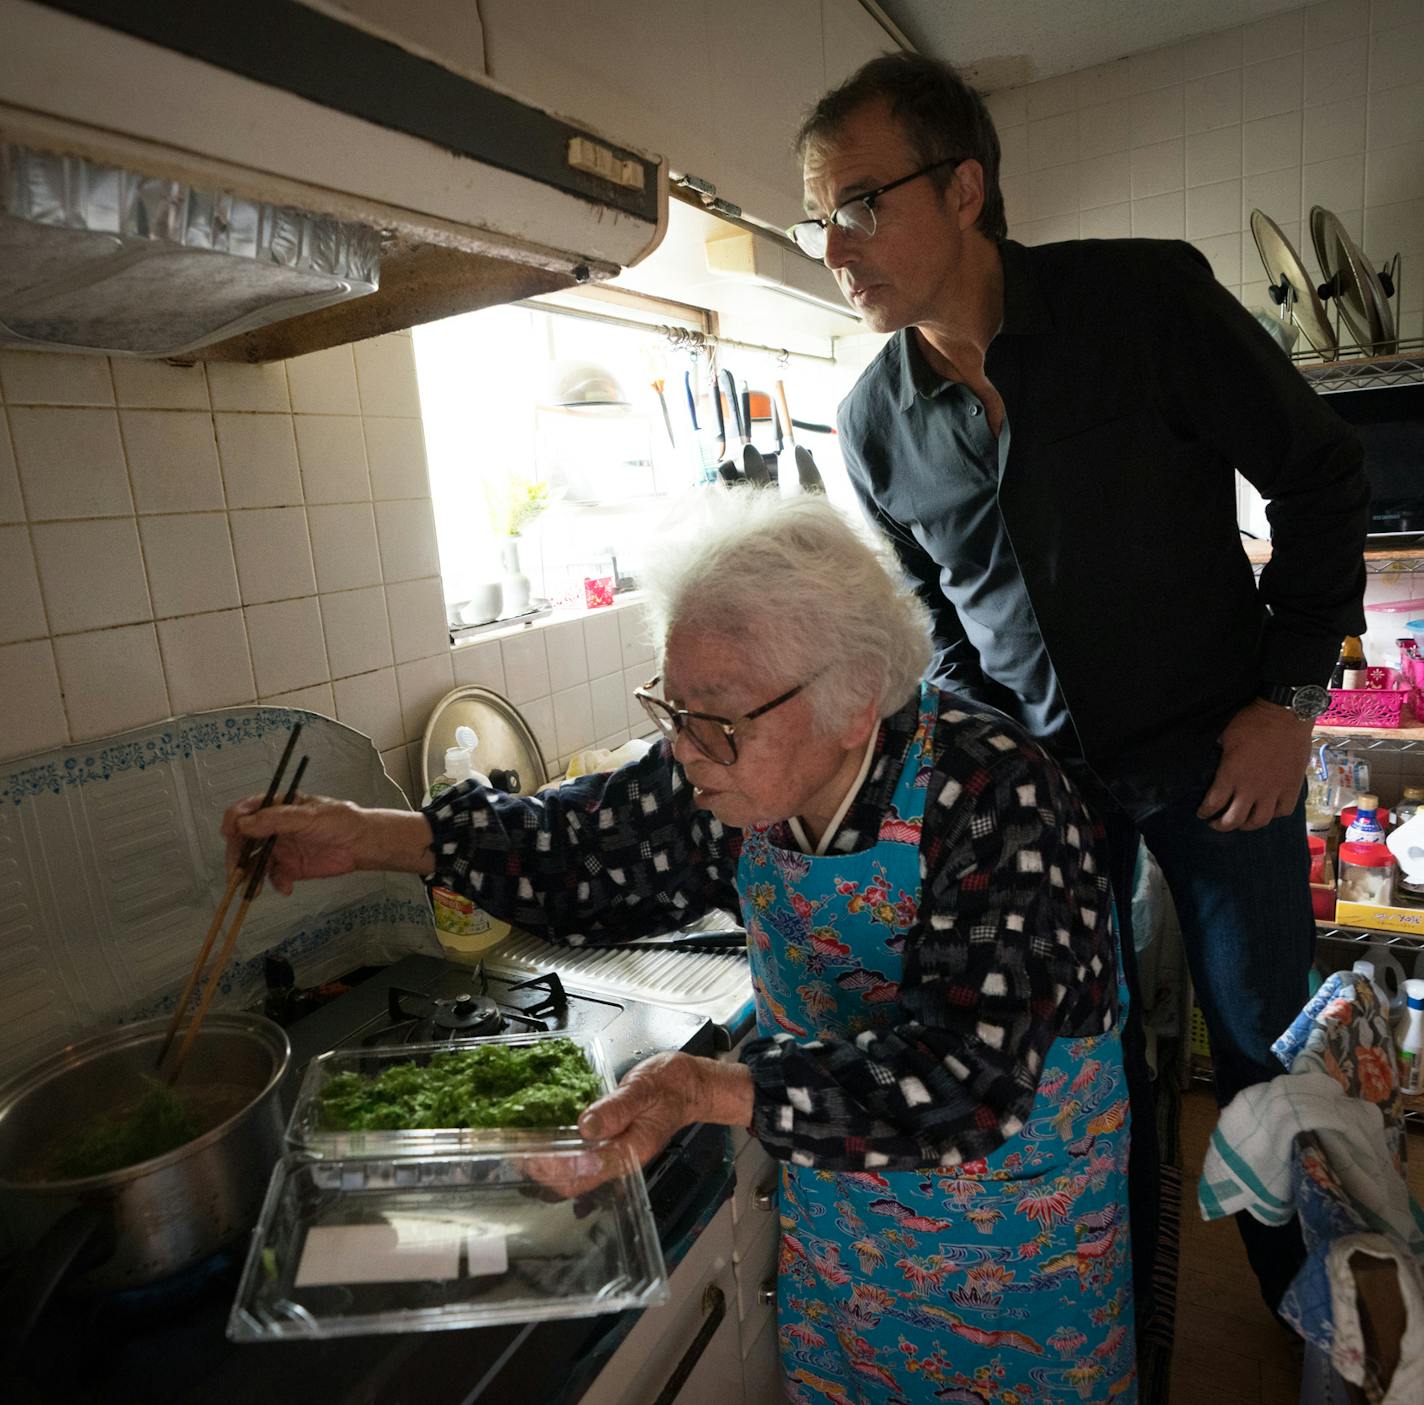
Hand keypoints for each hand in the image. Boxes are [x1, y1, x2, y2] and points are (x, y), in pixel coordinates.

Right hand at [220, 794, 432, 894]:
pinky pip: (273, 878)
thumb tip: (244, 823)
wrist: (362, 844)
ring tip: (252, 889)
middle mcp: (273, 828)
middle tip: (236, 870)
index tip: (230, 834)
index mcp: (277, 808)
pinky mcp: (289, 868)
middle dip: (236, 855)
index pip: (245, 811)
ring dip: (249, 876)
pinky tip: (287, 887)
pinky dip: (275, 884)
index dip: (234, 822)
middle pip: (243, 841)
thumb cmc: (340, 821)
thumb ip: (276, 820)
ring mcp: (280, 848)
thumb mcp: (308, 816)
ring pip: (253, 863)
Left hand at [529, 1053, 752, 1199]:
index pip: (585, 1173)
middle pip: (574, 1182)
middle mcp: (620, 1159)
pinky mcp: (610, 1145)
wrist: (690, 1086)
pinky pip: (580, 1158)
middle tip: (518, 1152)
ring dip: (548, 1166)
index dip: (555, 1168)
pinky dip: (559, 1154)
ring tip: (523, 1149)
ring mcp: (614, 1154)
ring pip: (574, 1174)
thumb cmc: (671, 1085)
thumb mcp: (644, 1088)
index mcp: (630, 1150)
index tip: (532, 1154)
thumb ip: (616, 1108)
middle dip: (544, 1171)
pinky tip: (543, 1141)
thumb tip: (586, 1125)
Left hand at [1196, 700, 1312, 831]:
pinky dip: (1273, 815)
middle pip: (1233, 820)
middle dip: (1221, 825)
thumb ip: (1218, 755)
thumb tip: (1213, 761)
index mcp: (1230, 775)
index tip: (1202, 814)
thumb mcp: (1225, 737)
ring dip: (1246, 825)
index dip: (1205, 812)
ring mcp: (1273, 790)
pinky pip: (1282, 811)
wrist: (1286, 716)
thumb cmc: (1252, 723)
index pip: (1213, 804)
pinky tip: (1268, 811)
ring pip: (1259, 821)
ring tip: (1241, 822)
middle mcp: (1250, 788)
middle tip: (1216, 823)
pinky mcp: (1291, 788)